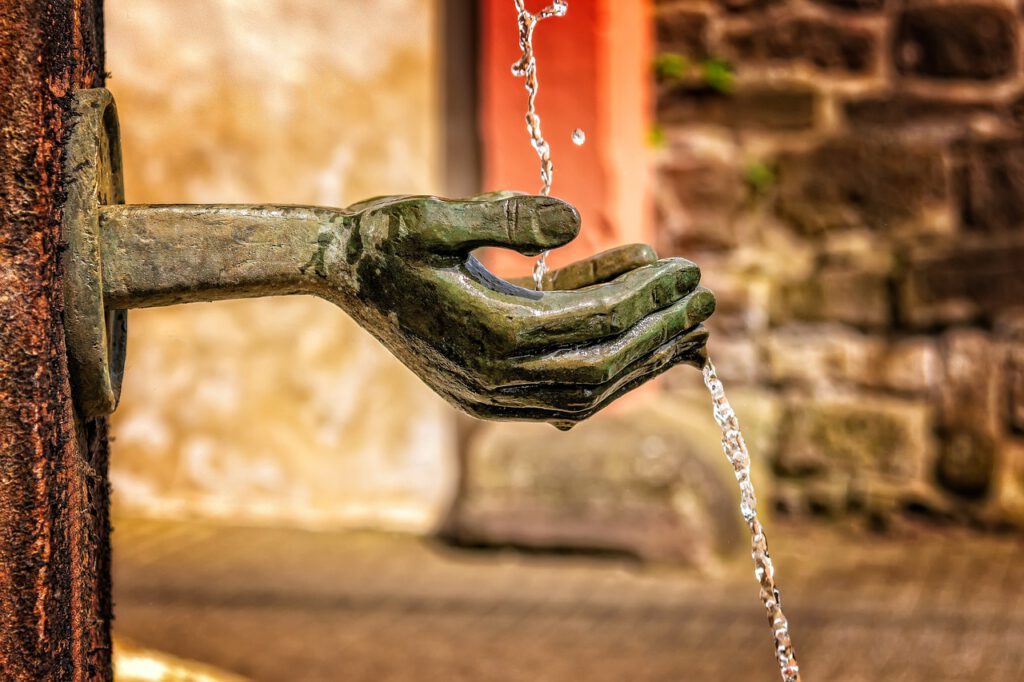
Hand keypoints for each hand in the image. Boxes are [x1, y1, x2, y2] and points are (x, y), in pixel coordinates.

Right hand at [334, 194, 713, 428]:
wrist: (340, 273)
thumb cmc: (382, 239)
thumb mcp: (432, 215)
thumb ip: (502, 217)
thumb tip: (576, 220)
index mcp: (488, 337)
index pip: (594, 323)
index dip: (647, 296)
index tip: (689, 267)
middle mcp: (495, 379)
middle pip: (603, 364)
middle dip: (659, 332)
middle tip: (708, 301)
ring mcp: (491, 393)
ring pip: (588, 384)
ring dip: (641, 355)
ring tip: (687, 324)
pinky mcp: (489, 389)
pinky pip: (562, 385)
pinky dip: (602, 358)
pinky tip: (628, 323)